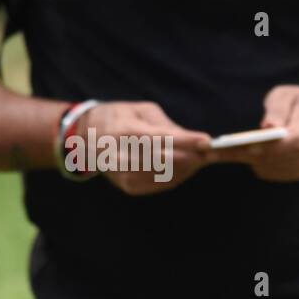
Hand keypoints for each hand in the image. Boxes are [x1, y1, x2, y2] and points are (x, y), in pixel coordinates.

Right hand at [72, 101, 210, 196]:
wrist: (86, 138)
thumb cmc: (119, 118)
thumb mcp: (141, 110)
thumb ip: (168, 125)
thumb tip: (195, 139)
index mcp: (124, 131)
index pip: (160, 138)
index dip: (186, 141)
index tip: (207, 141)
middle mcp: (122, 156)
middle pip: (166, 160)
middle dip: (193, 156)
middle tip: (212, 152)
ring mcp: (125, 175)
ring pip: (167, 175)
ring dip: (188, 168)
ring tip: (200, 158)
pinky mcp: (130, 187)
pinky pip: (162, 185)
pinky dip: (178, 176)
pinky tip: (185, 167)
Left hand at [219, 84, 298, 182]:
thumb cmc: (297, 101)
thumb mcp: (288, 96)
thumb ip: (279, 110)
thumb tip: (269, 127)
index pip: (294, 140)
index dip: (272, 146)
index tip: (250, 146)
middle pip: (278, 157)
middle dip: (246, 153)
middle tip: (215, 151)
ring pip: (272, 167)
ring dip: (245, 160)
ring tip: (214, 153)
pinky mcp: (296, 171)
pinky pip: (271, 173)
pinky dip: (253, 165)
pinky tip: (235, 156)